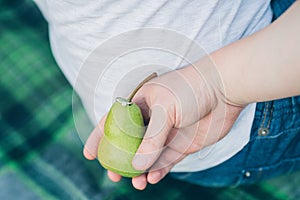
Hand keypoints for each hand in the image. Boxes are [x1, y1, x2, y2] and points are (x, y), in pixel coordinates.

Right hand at [83, 57, 244, 189]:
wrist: (224, 89)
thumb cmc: (191, 89)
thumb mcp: (165, 109)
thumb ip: (151, 138)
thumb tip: (137, 166)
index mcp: (141, 103)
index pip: (114, 121)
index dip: (100, 137)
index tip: (90, 154)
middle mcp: (152, 119)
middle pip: (129, 144)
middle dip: (119, 161)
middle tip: (113, 175)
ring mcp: (166, 133)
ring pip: (147, 156)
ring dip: (139, 171)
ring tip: (135, 183)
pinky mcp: (182, 144)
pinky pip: (166, 161)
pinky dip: (158, 172)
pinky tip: (151, 179)